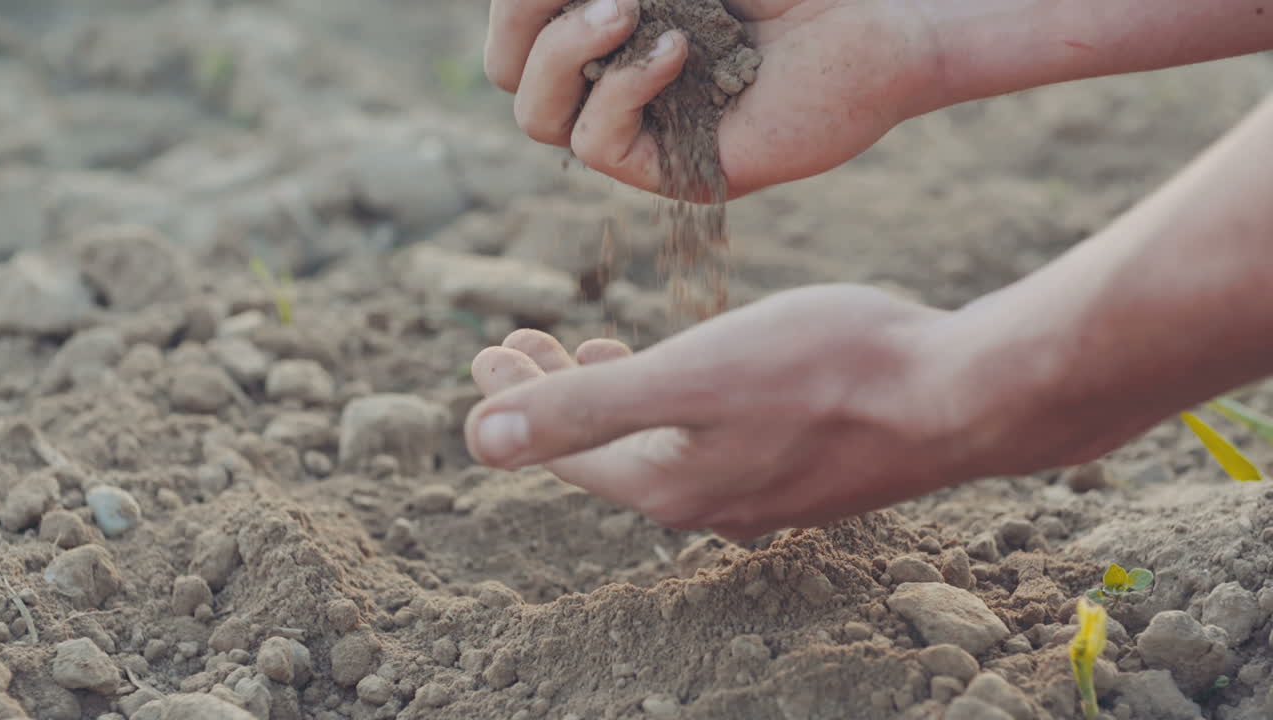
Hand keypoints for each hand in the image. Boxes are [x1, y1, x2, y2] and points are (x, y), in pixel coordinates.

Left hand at [462, 285, 1013, 539]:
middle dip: (554, 395)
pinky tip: (692, 374)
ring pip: (660, 442)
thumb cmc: (829, 373)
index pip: (564, 448)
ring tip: (591, 351)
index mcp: (669, 485)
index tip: (484, 350)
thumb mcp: (690, 377)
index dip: (515, 400)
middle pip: (606, 448)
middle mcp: (709, 504)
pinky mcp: (806, 468)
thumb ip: (584, 409)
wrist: (961, 395)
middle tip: (516, 348)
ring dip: (614, 397)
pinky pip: (711, 439)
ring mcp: (762, 492)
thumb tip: (478, 440)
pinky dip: (675, 403)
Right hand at [483, 0, 940, 199]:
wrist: (870, 21)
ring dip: (567, 50)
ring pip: (538, 115)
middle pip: (509, 74)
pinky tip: (676, 49)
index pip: (514, 28)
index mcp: (607, 32)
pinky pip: (599, 145)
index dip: (517, 2)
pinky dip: (623, 88)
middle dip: (527, 22)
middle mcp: (614, 82)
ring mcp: (643, 131)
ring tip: (631, 8)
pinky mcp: (677, 171)